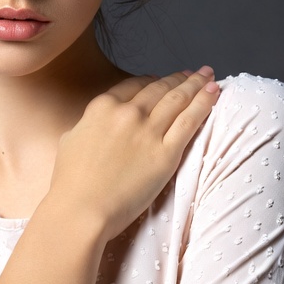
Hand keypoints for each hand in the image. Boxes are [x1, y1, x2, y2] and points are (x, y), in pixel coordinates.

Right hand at [48, 68, 219, 240]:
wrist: (81, 210)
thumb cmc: (70, 183)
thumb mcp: (70, 142)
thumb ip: (86, 127)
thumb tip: (92, 126)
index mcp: (102, 107)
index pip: (134, 86)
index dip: (152, 80)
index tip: (162, 79)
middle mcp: (127, 113)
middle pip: (160, 89)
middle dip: (179, 78)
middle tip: (194, 74)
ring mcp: (148, 131)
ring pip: (178, 99)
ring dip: (196, 85)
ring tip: (208, 76)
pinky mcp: (166, 153)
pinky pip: (190, 121)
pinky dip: (204, 103)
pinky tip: (213, 93)